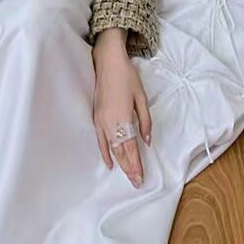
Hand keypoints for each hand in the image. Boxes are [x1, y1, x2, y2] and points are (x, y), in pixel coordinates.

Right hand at [92, 28, 151, 188]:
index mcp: (123, 118)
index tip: (141, 177)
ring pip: (111, 149)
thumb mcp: (141, 97)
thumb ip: (145, 121)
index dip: (136, 164)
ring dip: (120, 163)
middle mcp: (110, 123)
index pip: (131, 148)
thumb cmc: (127, 77)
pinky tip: (109, 162)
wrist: (107, 61)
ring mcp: (101, 121)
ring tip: (127, 176)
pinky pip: (100, 140)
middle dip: (129, 168)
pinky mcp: (96, 117)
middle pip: (120, 152)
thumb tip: (147, 141)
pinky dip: (105, 153)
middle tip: (136, 182)